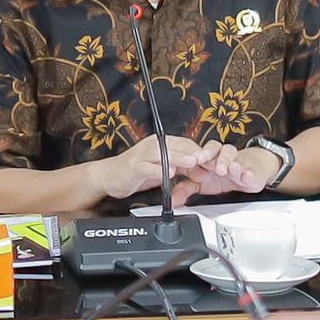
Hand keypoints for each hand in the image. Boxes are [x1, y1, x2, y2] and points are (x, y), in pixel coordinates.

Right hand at [89, 135, 213, 199]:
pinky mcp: (133, 167)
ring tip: (191, 162)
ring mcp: (141, 156)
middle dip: (191, 152)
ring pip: (162, 153)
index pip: (183, 143)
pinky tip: (168, 173)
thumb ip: (180, 168)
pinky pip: (147, 167)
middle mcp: (151, 146)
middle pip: (175, 146)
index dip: (198, 151)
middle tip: (205, 159)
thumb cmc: (136, 171)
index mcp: (160, 144)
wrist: (109, 176)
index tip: (210, 161)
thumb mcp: (162, 169)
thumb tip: (200, 171)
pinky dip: (158, 170)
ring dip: (178, 157)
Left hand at [170, 145, 275, 207]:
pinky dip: (248, 173)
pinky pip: (250, 171)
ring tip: (225, 168)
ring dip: (227, 160)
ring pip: (232, 154)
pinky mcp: (251, 172)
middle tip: (203, 160)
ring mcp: (236, 162)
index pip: (199, 150)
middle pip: (215, 147)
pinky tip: (245, 176)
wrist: (251, 172)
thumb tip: (170, 199)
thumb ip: (185, 189)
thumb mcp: (202, 184)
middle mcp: (220, 156)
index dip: (194, 154)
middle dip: (209, 153)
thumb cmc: (223, 176)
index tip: (189, 160)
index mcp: (208, 158)